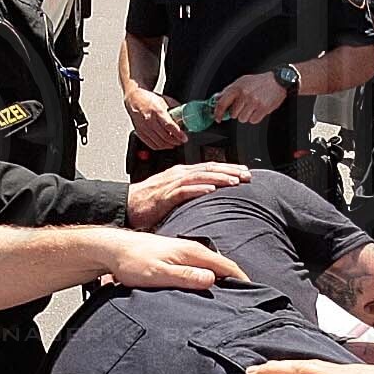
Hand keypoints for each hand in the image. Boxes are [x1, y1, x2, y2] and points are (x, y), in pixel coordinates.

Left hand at [103, 232, 246, 291]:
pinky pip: (198, 267)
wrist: (112, 249)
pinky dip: (207, 276)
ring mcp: (182, 252)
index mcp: (191, 252)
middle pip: (221, 265)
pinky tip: (206, 285)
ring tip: (231, 294)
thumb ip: (186, 277)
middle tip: (246, 298)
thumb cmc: (132, 262)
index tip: (253, 292)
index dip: (241, 279)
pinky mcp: (174, 257)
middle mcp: (190, 249)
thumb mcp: (160, 274)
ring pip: (209, 266)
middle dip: (235, 279)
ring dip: (221, 278)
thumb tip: (212, 280)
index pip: (225, 265)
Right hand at [123, 82, 187, 150]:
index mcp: (157, 111)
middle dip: (175, 141)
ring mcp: (143, 127)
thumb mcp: (165, 101)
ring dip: (169, 145)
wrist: (134, 99)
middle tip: (181, 141)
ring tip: (175, 143)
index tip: (184, 138)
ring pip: (158, 142)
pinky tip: (165, 145)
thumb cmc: (149, 99)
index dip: (178, 134)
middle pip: (165, 136)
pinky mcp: (140, 132)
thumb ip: (175, 109)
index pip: (169, 126)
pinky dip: (160, 147)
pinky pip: (151, 144)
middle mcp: (149, 120)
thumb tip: (185, 117)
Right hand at [124, 161, 249, 229]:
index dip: (229, 169)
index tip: (245, 172)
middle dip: (230, 171)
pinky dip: (197, 189)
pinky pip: (183, 191)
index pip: (210, 168)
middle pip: (208, 169)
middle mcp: (178, 174)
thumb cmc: (148, 202)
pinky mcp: (164, 196)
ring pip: (199, 177)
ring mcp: (171, 184)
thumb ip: (190, 193)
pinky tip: (210, 191)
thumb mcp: (174, 195)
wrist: (126, 205)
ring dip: (218, 178)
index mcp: (181, 173)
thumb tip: (209, 197)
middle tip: (248, 175)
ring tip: (235, 181)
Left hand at [210, 71, 287, 125]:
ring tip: (251, 107)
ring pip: (242, 119)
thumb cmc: (259, 81)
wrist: (277, 81)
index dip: (218, 113)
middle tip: (243, 106)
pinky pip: (253, 120)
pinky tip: (257, 109)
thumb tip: (217, 98)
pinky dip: (254, 117)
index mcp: (237, 88)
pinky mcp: (263, 108)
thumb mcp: (241, 81)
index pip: (222, 103)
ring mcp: (254, 102)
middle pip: (233, 114)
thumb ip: (228, 90)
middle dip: (237, 112)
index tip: (217, 117)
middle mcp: (245, 95)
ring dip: (246, 116)